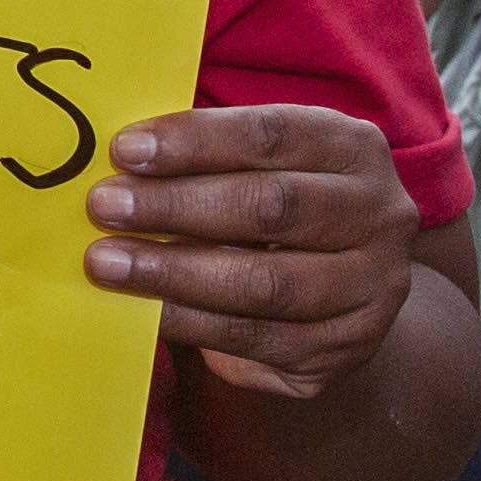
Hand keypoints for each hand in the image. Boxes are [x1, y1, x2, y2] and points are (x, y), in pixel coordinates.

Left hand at [86, 104, 423, 399]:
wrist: (342, 291)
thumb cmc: (275, 209)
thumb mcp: (258, 167)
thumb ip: (206, 159)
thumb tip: (118, 161)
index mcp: (351, 147)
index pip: (270, 135)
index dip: (194, 141)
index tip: (124, 150)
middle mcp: (378, 213)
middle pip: (271, 207)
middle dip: (176, 206)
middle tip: (103, 207)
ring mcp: (373, 286)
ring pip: (267, 283)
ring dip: (175, 273)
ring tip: (108, 263)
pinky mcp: (348, 345)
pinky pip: (260, 338)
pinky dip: (194, 323)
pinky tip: (144, 311)